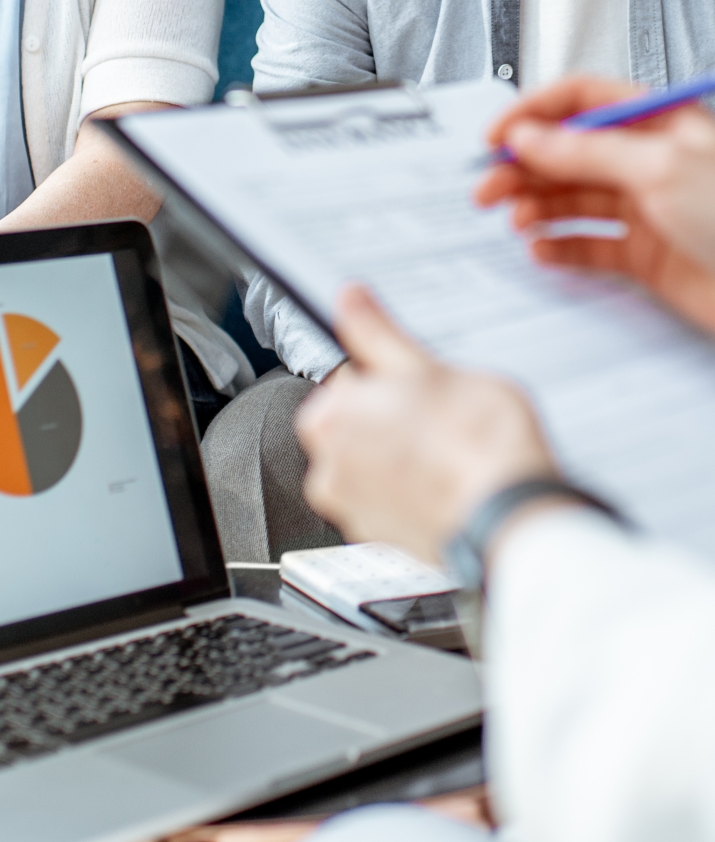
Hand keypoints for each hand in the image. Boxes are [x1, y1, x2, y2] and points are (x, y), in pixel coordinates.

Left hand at [297, 285, 555, 565]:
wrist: (513, 521)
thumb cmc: (478, 445)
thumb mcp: (428, 366)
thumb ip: (378, 333)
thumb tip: (350, 300)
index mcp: (329, 418)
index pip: (349, 378)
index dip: (391, 377)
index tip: (419, 383)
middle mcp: (328, 470)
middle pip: (357, 423)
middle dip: (394, 417)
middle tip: (440, 415)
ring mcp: (354, 512)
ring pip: (374, 463)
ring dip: (403, 454)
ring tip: (450, 450)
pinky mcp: (383, 541)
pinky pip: (391, 501)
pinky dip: (413, 490)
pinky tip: (450, 481)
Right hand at [475, 77, 714, 335]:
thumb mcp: (660, 165)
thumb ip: (587, 149)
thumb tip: (530, 136)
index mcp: (660, 120)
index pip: (582, 100)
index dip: (534, 114)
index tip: (497, 137)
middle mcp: (652, 160)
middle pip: (570, 151)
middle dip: (524, 167)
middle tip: (488, 186)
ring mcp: (650, 208)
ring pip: (574, 200)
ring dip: (536, 207)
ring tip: (512, 218)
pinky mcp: (649, 256)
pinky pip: (591, 246)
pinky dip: (561, 248)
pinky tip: (543, 249)